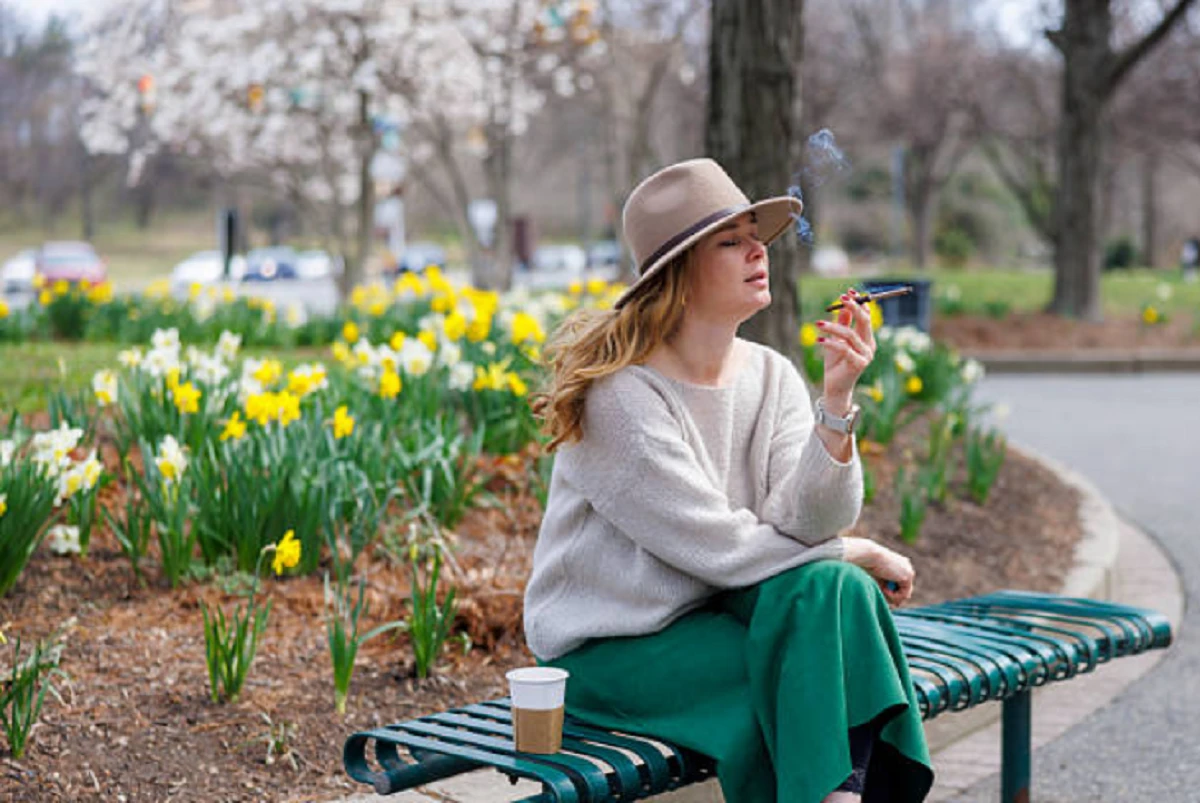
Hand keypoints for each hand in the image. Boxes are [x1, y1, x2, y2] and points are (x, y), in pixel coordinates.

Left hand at [815, 287, 876, 403]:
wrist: (835, 387)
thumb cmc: (836, 364)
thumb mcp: (836, 341)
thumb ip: (841, 325)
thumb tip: (843, 307)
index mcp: (867, 338)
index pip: (867, 316)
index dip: (860, 303)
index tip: (848, 292)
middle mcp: (870, 345)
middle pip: (864, 321)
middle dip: (853, 307)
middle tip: (841, 299)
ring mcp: (866, 355)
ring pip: (850, 334)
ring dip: (833, 327)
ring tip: (817, 324)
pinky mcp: (858, 364)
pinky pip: (843, 349)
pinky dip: (830, 343)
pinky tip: (818, 339)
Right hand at [841, 537, 914, 606]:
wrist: (869, 556)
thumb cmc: (868, 566)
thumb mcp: (879, 581)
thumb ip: (888, 591)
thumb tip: (897, 605)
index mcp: (899, 565)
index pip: (901, 584)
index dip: (894, 594)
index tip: (885, 598)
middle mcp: (906, 567)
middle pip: (905, 590)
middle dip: (895, 597)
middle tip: (887, 601)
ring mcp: (908, 571)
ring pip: (905, 593)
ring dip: (893, 597)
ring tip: (882, 591)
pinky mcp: (908, 576)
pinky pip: (904, 594)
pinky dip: (894, 596)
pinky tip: (885, 589)